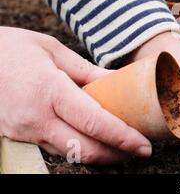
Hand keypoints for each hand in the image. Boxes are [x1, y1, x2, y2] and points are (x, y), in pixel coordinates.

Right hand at [0, 27, 151, 164]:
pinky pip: (55, 148)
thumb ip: (85, 70)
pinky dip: (79, 147)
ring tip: (122, 146)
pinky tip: (94, 140)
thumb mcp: (52, 49)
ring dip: (100, 154)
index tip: (143, 144)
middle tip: (140, 149)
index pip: (94, 122)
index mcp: (49, 90)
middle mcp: (36, 117)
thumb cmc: (11, 48)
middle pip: (85, 148)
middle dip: (117, 154)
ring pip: (70, 153)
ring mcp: (24, 131)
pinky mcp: (18, 136)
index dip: (123, 137)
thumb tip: (115, 82)